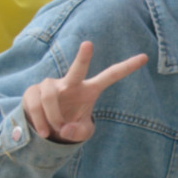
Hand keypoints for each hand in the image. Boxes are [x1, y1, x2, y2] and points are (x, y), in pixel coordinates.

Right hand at [22, 41, 147, 144]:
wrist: (43, 129)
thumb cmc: (68, 126)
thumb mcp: (80, 133)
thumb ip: (78, 133)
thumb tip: (66, 129)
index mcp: (89, 89)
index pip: (111, 75)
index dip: (127, 67)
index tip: (145, 57)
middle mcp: (71, 83)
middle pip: (78, 69)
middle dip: (82, 57)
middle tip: (88, 44)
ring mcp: (50, 85)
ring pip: (51, 96)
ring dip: (53, 117)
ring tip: (54, 130)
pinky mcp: (33, 91)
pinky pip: (35, 105)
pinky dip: (39, 120)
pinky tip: (43, 132)